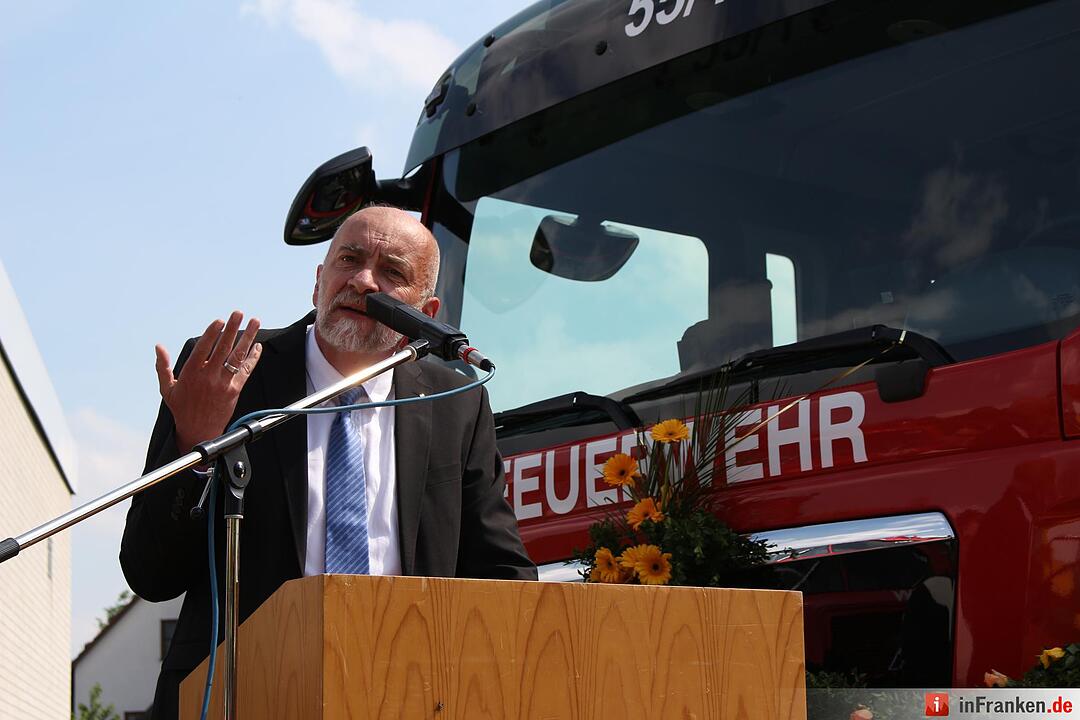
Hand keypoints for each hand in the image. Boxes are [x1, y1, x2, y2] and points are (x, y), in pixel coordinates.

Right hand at [155, 311, 262, 452]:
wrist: (198, 431)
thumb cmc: (181, 408)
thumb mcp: (166, 388)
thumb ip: (163, 367)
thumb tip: (158, 347)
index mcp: (191, 373)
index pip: (204, 348)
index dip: (212, 333)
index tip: (220, 320)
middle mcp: (208, 376)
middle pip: (223, 348)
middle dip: (232, 329)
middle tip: (239, 313)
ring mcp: (223, 383)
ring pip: (237, 357)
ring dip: (248, 338)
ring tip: (255, 322)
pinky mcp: (234, 390)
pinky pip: (246, 370)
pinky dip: (253, 357)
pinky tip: (258, 345)